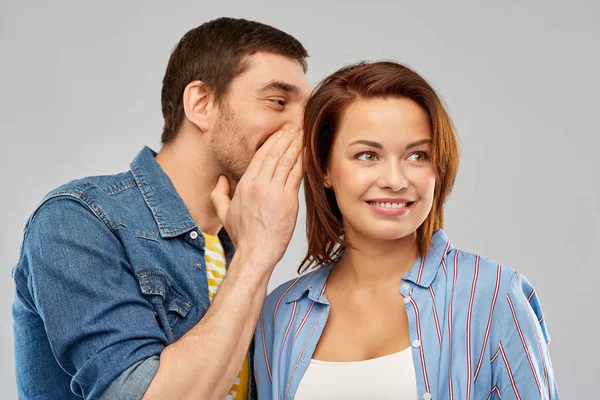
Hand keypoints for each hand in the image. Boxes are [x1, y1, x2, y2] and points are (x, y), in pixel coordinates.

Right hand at [211, 126, 303, 270]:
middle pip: (274, 154)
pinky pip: (296, 175)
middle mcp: (259, 185)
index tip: (279, 133)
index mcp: (245, 185)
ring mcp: (274, 192)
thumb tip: (221, 179)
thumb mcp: (224, 214)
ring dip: (295, 146)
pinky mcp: (288, 201)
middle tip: (294, 127)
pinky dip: (302, 161)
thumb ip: (219, 194)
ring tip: (302, 134)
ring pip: (286, 161)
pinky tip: (307, 152)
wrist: (255, 253)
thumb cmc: (243, 237)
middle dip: (285, 138)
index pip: (260, 156)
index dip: (271, 142)